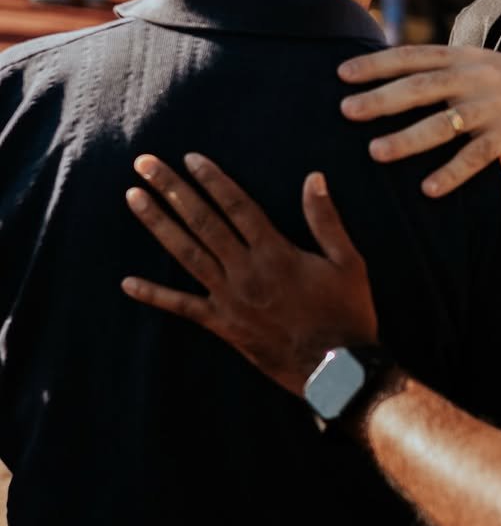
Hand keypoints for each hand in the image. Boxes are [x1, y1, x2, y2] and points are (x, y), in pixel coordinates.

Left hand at [120, 154, 377, 396]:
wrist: (335, 367)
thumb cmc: (346, 311)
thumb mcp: (347, 262)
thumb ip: (326, 220)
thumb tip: (314, 178)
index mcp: (275, 252)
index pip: (237, 206)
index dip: (213, 179)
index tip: (190, 158)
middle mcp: (245, 270)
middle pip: (202, 221)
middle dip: (172, 189)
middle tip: (144, 164)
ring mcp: (229, 297)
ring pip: (186, 254)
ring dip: (158, 224)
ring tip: (133, 198)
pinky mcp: (222, 323)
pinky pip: (182, 307)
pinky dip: (154, 295)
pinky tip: (127, 283)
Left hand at [339, 46, 500, 196]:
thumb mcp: (475, 61)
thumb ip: (438, 66)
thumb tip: (384, 73)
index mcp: (461, 58)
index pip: (412, 57)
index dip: (377, 64)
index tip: (341, 73)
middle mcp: (473, 79)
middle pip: (422, 87)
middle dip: (383, 99)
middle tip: (346, 110)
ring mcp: (491, 108)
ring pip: (444, 123)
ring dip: (409, 138)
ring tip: (376, 152)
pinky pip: (476, 156)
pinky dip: (452, 172)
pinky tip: (428, 189)